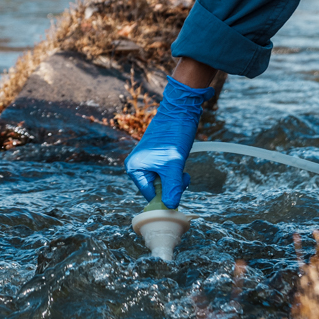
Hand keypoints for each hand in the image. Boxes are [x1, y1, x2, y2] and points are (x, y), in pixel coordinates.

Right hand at [124, 76, 215, 207]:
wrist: (181, 111)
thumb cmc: (173, 135)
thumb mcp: (173, 165)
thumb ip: (172, 188)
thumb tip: (171, 207)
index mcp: (134, 167)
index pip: (149, 194)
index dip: (165, 198)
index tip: (179, 196)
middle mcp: (137, 164)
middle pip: (155, 189)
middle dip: (171, 187)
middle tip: (183, 178)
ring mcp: (146, 160)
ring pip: (162, 181)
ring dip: (174, 180)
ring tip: (182, 169)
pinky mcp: (156, 156)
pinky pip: (164, 172)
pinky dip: (174, 172)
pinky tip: (180, 163)